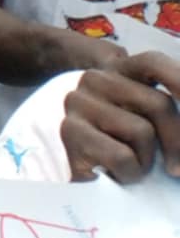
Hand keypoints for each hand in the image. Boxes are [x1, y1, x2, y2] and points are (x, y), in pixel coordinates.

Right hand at [59, 52, 179, 181]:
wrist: (68, 167)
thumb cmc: (117, 144)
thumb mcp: (140, 118)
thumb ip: (162, 111)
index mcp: (118, 71)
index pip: (153, 63)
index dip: (179, 79)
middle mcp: (96, 79)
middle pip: (159, 103)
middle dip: (178, 142)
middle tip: (177, 169)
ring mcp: (79, 102)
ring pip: (141, 131)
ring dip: (148, 161)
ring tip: (133, 167)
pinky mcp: (69, 130)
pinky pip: (121, 155)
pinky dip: (129, 172)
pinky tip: (117, 174)